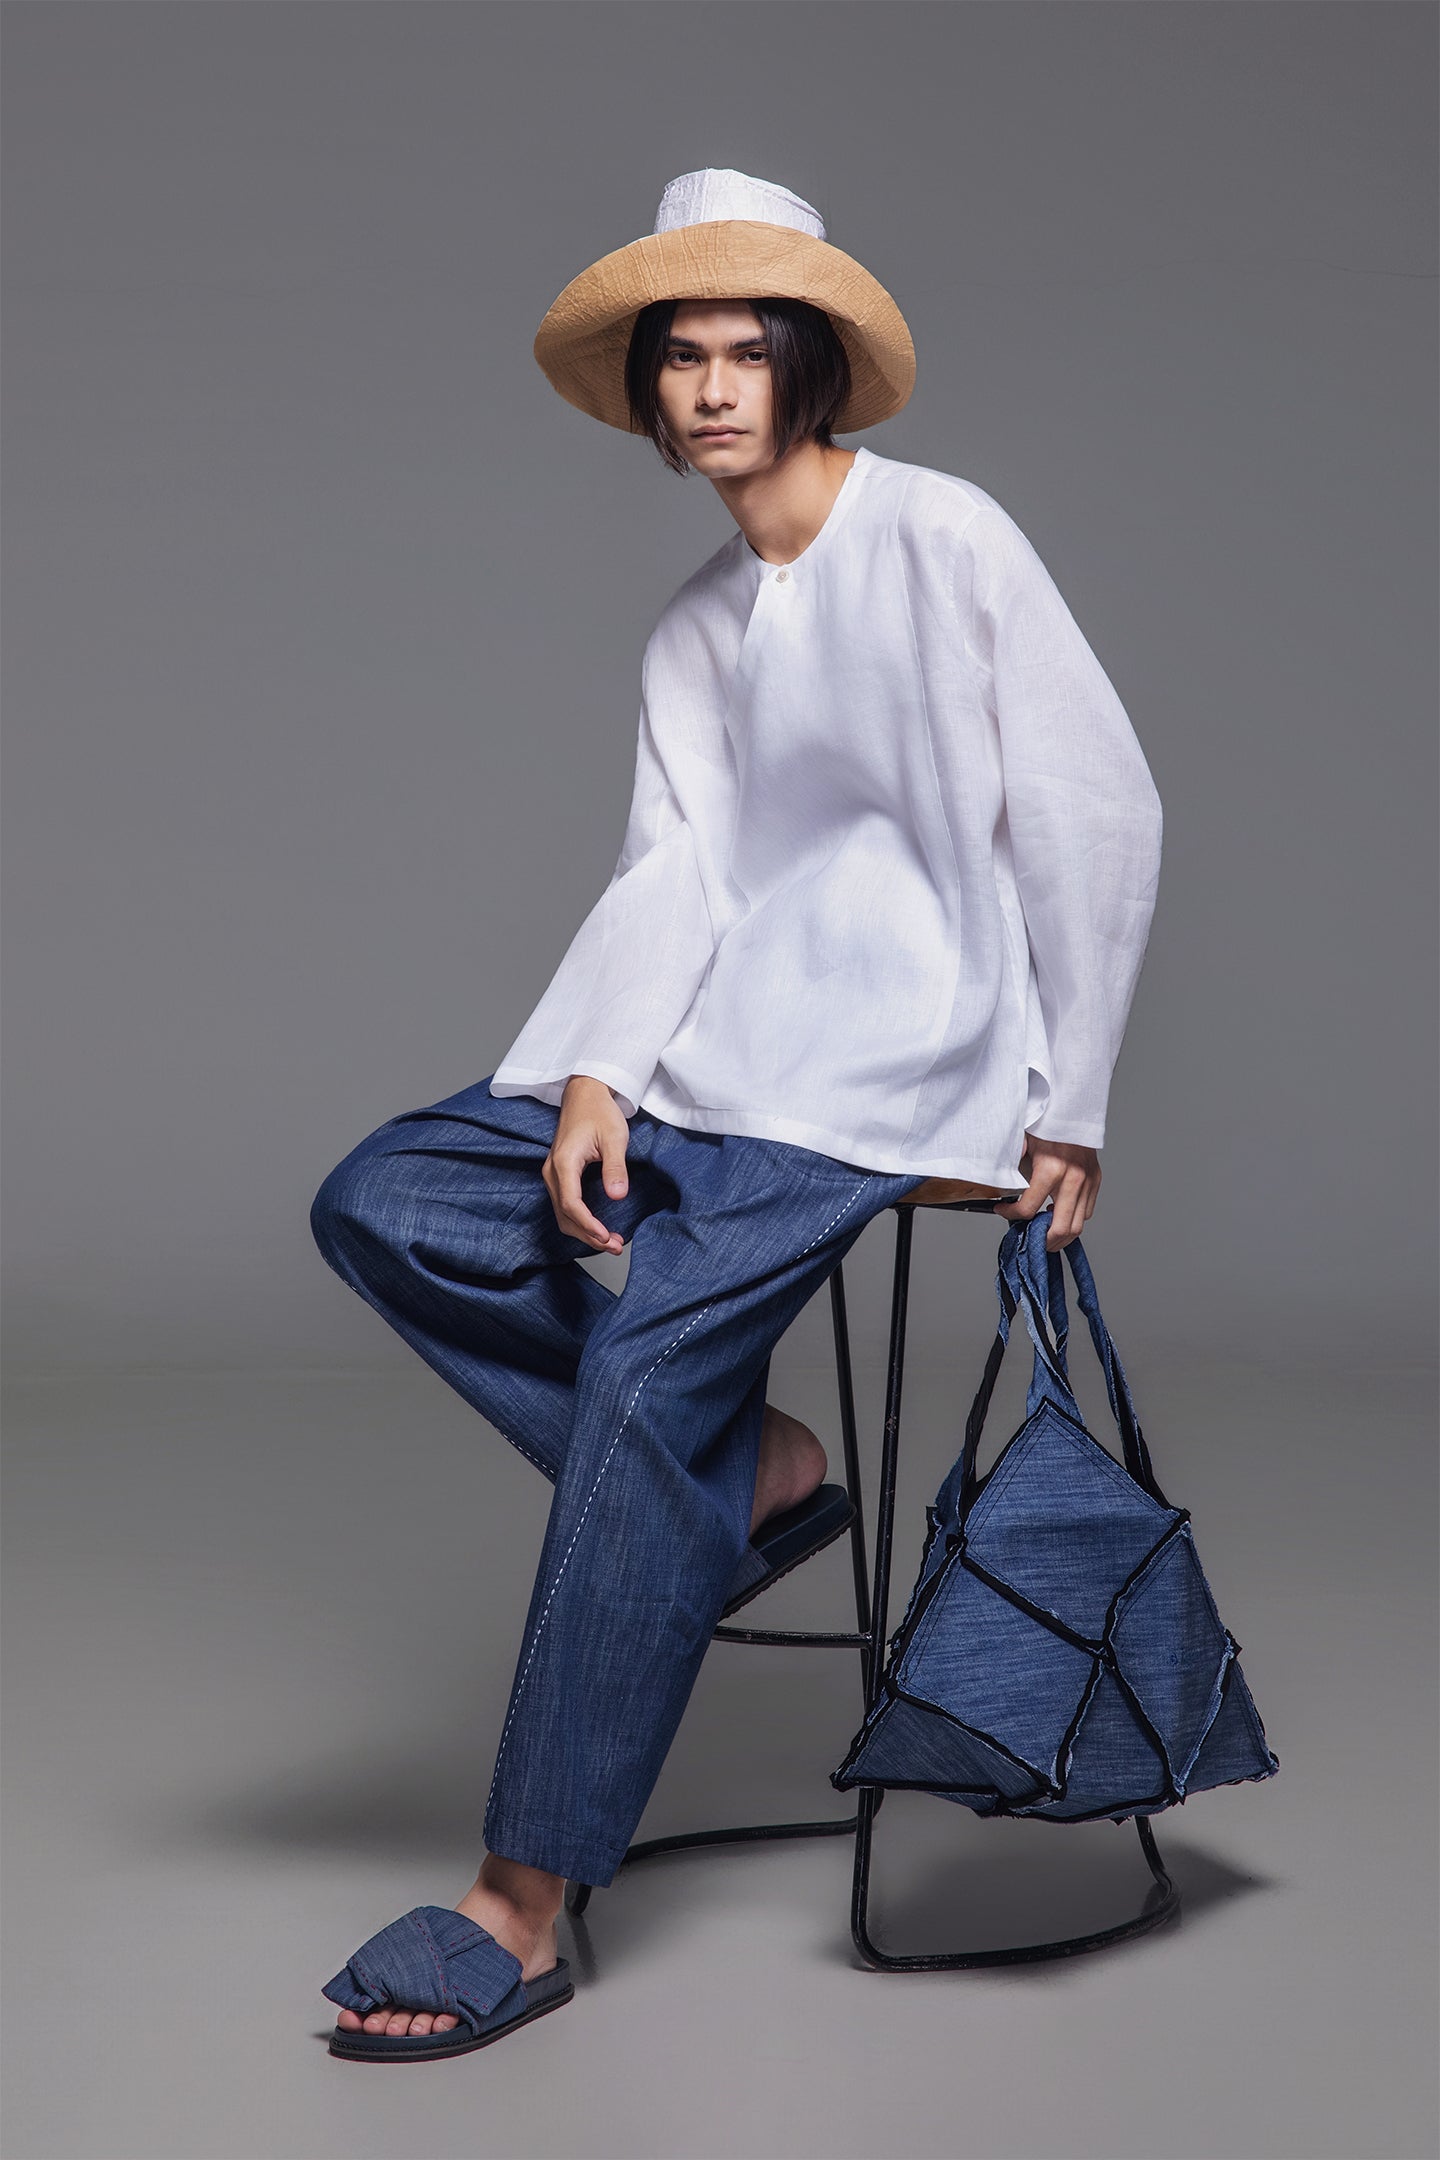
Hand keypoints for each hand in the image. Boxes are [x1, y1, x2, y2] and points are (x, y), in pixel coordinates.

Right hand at [543, 1077, 631, 1253]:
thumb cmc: (599, 1111)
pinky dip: (580, 1220)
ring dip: (584, 1231)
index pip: (571, 1204)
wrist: (585, 1093)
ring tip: (611, 1242)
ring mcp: (553, 1173)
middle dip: (588, 1235)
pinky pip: (565, 1205)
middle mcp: (552, 1171)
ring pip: (563, 1214)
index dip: (588, 1225)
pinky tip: (598, 1226)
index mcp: (564, 1162)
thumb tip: (617, 1196)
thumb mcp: (614, 1137)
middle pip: (564, 1215)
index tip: (606, 1237)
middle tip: (615, 1246)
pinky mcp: (559, 1174)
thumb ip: (615, 1167)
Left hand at [993, 1134, 1099, 1250]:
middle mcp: (1073, 1178)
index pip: (1028, 1209)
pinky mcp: (1096, 1179)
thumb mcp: (1022, 1141)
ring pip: (1079, 1225)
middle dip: (1044, 1241)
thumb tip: (998, 1184)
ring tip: (1045, 1231)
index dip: (1010, 1214)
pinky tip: (1059, 1213)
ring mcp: (1087, 1181)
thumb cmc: (1046, 1123)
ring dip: (1061, 1234)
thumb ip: (1011, 1165)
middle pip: (1062, 1229)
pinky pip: (1087, 1211)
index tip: (1002, 1210)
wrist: (1073, 1108)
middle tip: (1032, 1239)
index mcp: (1050, 1170)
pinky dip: (1074, 1219)